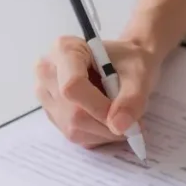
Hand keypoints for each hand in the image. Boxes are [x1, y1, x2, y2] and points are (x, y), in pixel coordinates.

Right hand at [34, 36, 159, 147]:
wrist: (126, 63)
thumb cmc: (130, 62)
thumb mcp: (139, 74)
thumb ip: (132, 99)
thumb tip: (119, 127)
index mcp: (64, 50)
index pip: (72, 87)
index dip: (100, 108)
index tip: (125, 118)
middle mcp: (47, 71)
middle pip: (72, 113)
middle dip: (107, 124)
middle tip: (132, 123)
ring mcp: (46, 95)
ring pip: (73, 128)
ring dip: (104, 132)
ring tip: (121, 118)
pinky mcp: (52, 113)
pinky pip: (74, 135)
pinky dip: (98, 135)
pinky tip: (108, 121)